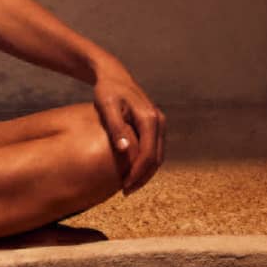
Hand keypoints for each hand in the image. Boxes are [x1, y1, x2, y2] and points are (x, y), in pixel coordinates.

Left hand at [91, 68, 165, 194]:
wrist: (113, 75)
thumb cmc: (106, 90)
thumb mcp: (106, 106)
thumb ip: (116, 127)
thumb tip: (125, 150)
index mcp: (150, 118)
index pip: (148, 154)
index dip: (137, 173)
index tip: (124, 186)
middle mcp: (159, 121)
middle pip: (156, 158)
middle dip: (142, 177)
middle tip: (125, 191)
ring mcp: (159, 123)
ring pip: (157, 156)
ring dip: (145, 172)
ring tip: (128, 185)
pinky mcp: (155, 125)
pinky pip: (154, 149)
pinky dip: (145, 163)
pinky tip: (131, 170)